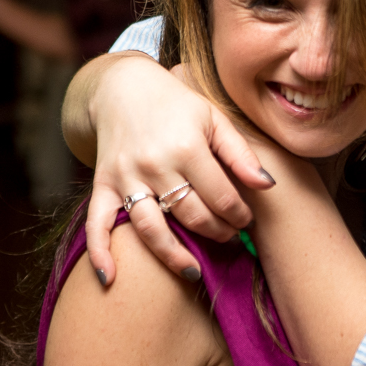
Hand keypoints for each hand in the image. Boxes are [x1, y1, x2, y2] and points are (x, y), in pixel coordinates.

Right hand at [74, 52, 276, 285]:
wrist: (123, 87)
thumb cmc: (176, 103)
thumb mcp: (214, 118)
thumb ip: (241, 154)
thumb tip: (268, 186)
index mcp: (186, 146)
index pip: (221, 196)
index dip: (239, 214)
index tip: (246, 221)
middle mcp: (155, 164)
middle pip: (191, 214)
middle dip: (216, 232)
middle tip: (229, 238)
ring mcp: (125, 176)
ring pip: (151, 228)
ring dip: (174, 254)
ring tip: (194, 270)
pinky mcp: (102, 184)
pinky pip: (97, 223)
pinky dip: (101, 252)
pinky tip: (111, 278)